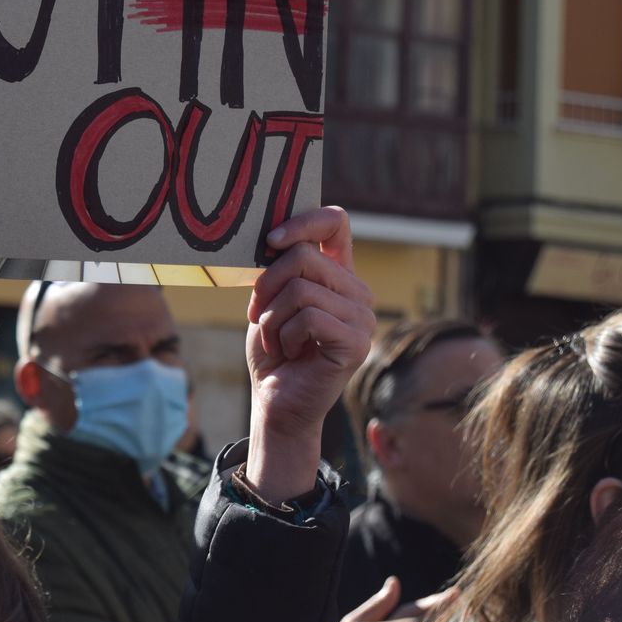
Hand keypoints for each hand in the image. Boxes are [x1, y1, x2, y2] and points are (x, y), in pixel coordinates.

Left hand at [242, 206, 375, 500]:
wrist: (277, 401)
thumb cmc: (272, 349)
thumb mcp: (270, 299)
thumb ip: (280, 268)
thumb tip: (273, 237)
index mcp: (338, 275)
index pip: (335, 222)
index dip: (304, 220)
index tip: (271, 239)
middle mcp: (357, 292)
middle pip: (304, 257)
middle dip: (266, 286)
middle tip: (259, 315)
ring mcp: (362, 318)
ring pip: (300, 289)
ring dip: (272, 318)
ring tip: (276, 339)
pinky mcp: (356, 343)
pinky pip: (308, 318)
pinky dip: (285, 335)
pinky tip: (291, 352)